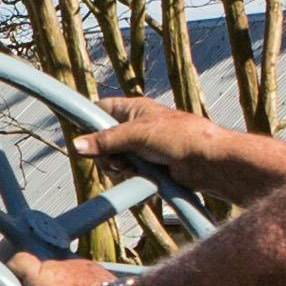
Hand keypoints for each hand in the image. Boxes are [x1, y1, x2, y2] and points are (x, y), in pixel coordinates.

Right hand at [76, 95, 285, 206]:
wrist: (208, 162)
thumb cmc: (179, 136)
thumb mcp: (137, 134)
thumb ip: (106, 140)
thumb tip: (77, 145)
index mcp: (134, 109)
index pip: (101, 109)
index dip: (89, 120)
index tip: (77, 132)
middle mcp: (136, 127)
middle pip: (103, 140)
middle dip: (106, 153)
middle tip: (117, 158)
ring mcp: (142, 148)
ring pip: (114, 160)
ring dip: (119, 167)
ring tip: (134, 167)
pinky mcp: (149, 167)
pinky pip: (128, 173)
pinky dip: (131, 176)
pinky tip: (142, 176)